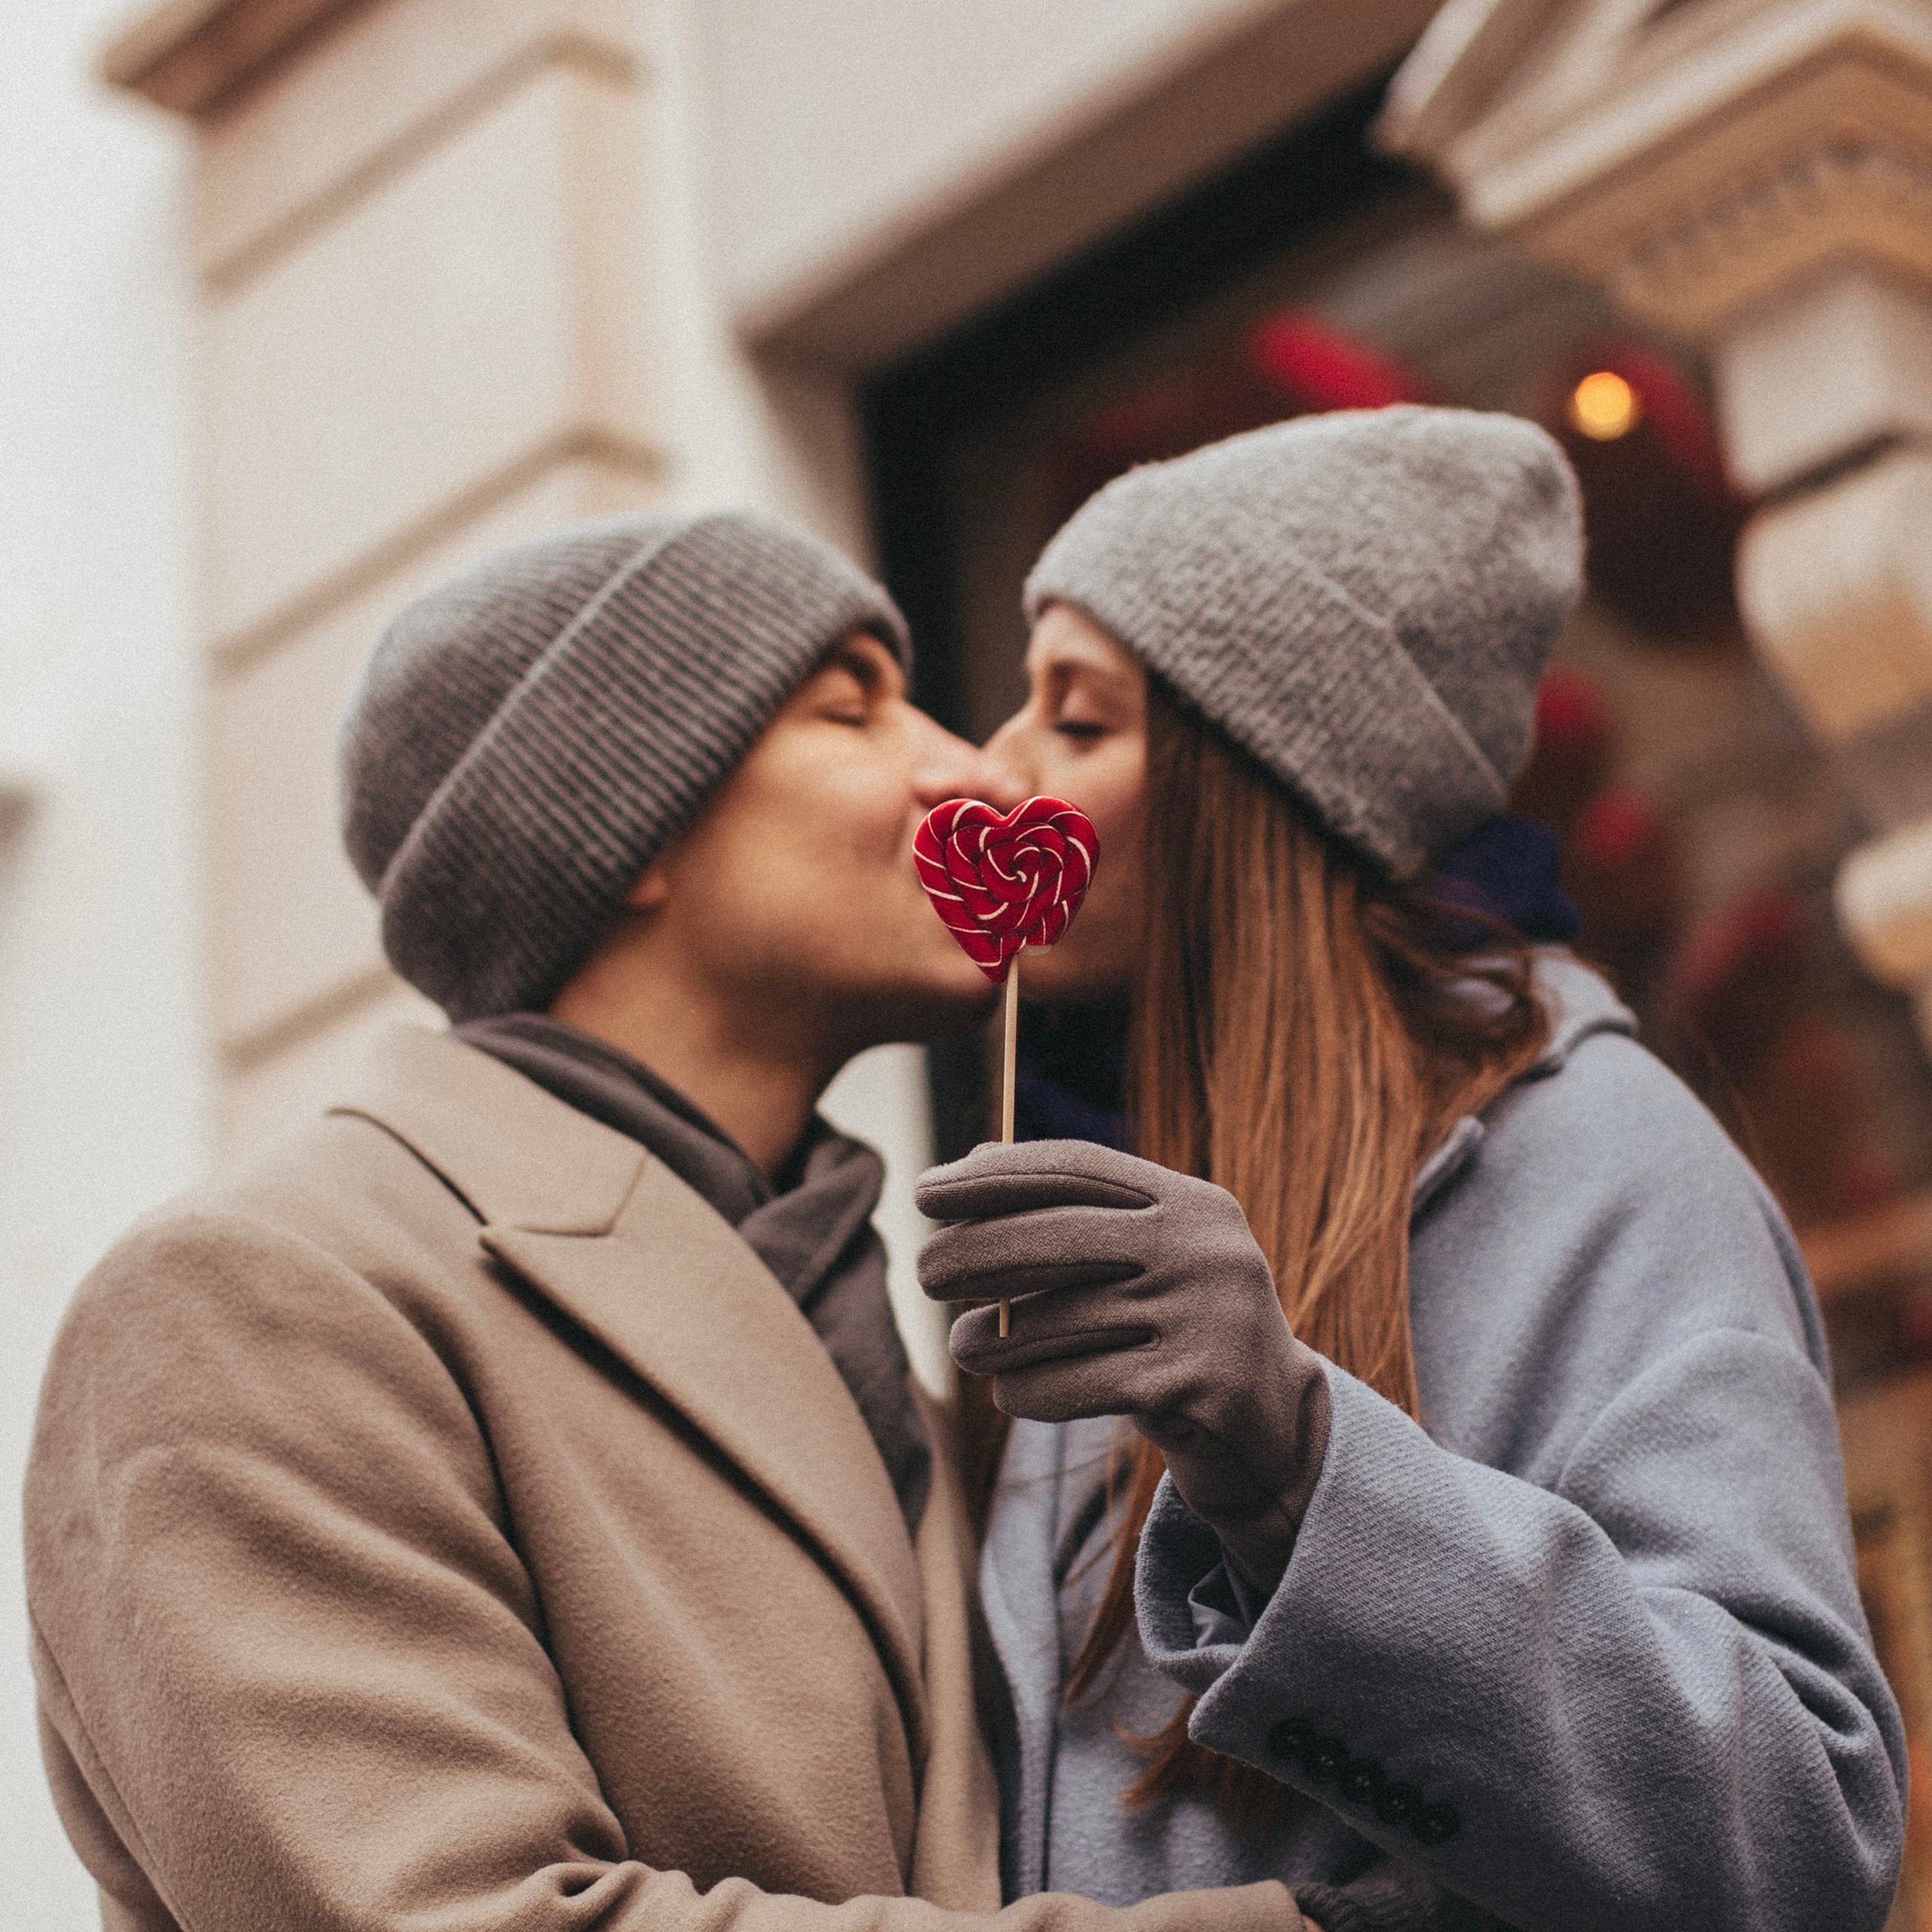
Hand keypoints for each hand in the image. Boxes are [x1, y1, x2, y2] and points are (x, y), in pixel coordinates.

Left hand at [915, 1140, 1330, 1591]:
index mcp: (1192, 1201)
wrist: (1274, 1426)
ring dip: (992, 1337)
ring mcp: (1206, 1318)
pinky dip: (1027, 1390)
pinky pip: (1076, 1384)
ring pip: (1058, 1320)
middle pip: (1059, 1238)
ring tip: (964, 1346)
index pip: (1077, 1167)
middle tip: (924, 1272)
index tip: (925, 1192)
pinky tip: (1010, 1392)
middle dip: (976, 1252)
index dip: (993, 1176)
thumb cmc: (1179, 1326)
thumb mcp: (1145, 1258)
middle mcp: (1205, 1249)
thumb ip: (1074, 1212)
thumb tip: (973, 1161)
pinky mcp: (1197, 1387)